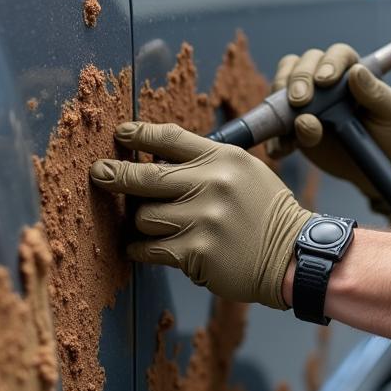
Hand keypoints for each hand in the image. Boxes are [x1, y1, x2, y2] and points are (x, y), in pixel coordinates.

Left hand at [90, 122, 311, 308]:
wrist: (291, 256)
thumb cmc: (264, 213)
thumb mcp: (245, 172)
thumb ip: (206, 163)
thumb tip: (154, 159)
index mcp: (223, 159)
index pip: (170, 138)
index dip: (139, 133)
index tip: (120, 133)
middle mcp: (212, 184)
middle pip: (144, 176)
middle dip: (114, 175)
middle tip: (98, 173)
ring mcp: (203, 219)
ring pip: (144, 217)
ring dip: (141, 223)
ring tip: (152, 227)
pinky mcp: (195, 252)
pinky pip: (148, 248)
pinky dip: (141, 249)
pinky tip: (144, 248)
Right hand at [267, 43, 390, 222]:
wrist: (373, 166)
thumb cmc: (388, 132)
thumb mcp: (390, 112)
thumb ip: (375, 93)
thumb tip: (356, 72)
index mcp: (350, 70)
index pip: (337, 54)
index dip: (328, 63)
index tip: (325, 80)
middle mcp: (323, 81)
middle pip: (302, 65)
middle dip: (299, 81)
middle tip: (301, 101)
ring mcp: (305, 101)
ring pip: (282, 87)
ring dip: (280, 102)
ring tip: (291, 127)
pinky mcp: (291, 125)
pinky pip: (275, 124)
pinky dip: (275, 136)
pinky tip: (283, 149)